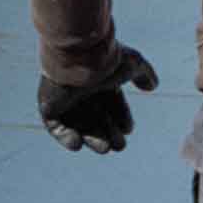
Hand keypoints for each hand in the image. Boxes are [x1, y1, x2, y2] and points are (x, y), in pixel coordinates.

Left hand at [38, 43, 158, 151]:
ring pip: (79, 126)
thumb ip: (144, 73)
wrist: (78, 54)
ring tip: (105, 148)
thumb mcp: (132, 63)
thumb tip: (153, 86)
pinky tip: (78, 143)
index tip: (128, 128)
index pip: (111, 102)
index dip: (120, 116)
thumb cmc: (105, 59)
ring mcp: (64, 98)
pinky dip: (65, 137)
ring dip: (92, 139)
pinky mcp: (49, 105)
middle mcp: (82, 89)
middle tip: (118, 146)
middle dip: (108, 133)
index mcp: (99, 79)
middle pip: (96, 118)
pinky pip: (55, 127)